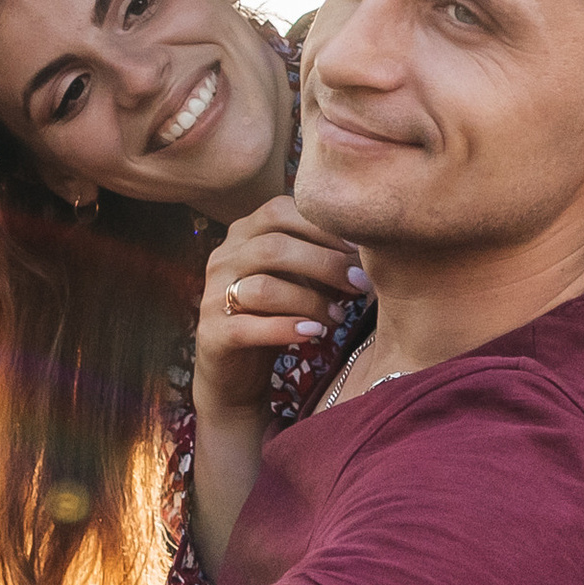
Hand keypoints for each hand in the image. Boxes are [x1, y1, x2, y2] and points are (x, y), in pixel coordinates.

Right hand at [196, 196, 364, 420]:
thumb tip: (370, 250)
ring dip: (310, 301)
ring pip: (263, 287)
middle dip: (325, 264)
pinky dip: (286, 329)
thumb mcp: (298, 279)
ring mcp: (212, 295)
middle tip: (360, 284)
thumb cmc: (275, 316)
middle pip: (273, 247)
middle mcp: (223, 258)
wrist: (236, 373)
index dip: (322, 226)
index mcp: (243, 234)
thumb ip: (322, 260)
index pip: (279, 210)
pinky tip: (314, 333)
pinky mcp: (213, 334)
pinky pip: (249, 327)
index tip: (360, 248)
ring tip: (338, 318)